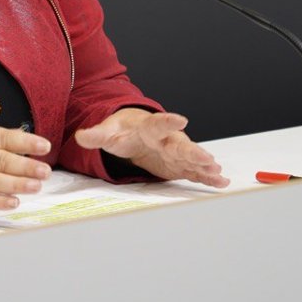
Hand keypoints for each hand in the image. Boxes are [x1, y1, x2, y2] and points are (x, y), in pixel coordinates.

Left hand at [74, 108, 229, 187]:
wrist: (135, 131)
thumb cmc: (123, 130)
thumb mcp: (108, 131)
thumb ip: (96, 135)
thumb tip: (80, 136)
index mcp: (149, 127)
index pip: (159, 123)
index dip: (169, 121)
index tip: (181, 118)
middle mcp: (167, 139)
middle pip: (181, 144)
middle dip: (194, 151)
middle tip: (207, 158)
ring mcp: (176, 152)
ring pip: (192, 158)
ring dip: (204, 165)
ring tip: (217, 172)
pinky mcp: (180, 165)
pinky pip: (195, 171)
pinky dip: (208, 177)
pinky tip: (221, 183)